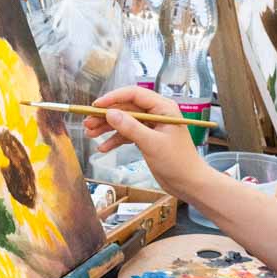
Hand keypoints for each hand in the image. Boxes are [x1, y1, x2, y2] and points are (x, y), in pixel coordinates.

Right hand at [82, 85, 210, 199]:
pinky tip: (103, 148)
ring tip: (89, 134)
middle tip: (87, 122)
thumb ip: (130, 127)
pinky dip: (115, 140)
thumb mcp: (151, 143)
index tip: (96, 106)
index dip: (113, 98)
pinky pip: (127, 135)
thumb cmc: (178, 162)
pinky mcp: (147, 139)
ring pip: (124, 122)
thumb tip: (110, 113)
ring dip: (107, 128)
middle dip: (106, 115)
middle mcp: (157, 113)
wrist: (189, 183)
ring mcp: (151, 127)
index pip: (134, 94)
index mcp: (163, 108)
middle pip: (126, 108)